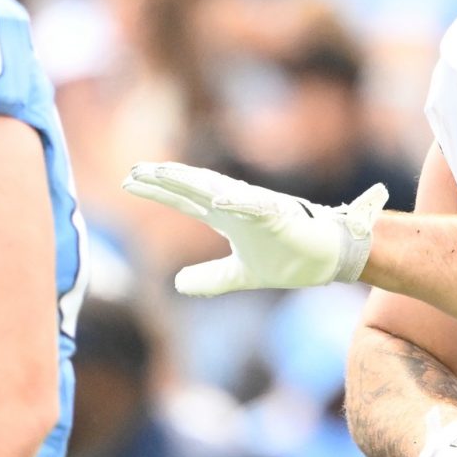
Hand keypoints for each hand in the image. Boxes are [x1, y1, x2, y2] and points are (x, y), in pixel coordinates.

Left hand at [122, 162, 387, 296]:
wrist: (327, 258)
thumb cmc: (287, 257)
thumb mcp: (239, 274)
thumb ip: (210, 277)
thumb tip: (177, 285)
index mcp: (226, 216)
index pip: (185, 199)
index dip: (158, 191)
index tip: (129, 182)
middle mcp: (237, 205)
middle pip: (194, 187)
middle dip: (165, 179)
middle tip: (134, 171)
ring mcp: (257, 208)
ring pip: (218, 189)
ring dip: (191, 181)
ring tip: (163, 173)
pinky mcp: (279, 216)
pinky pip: (255, 207)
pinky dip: (236, 202)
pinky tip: (216, 200)